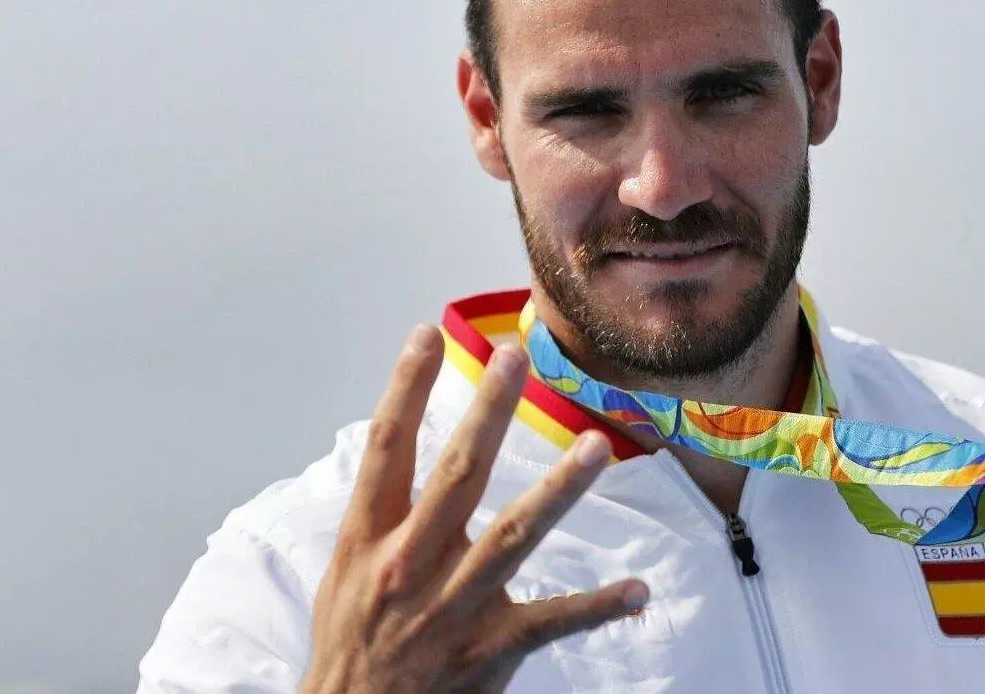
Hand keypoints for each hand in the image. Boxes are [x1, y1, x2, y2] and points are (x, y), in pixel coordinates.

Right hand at [300, 326, 648, 693]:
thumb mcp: (346, 570)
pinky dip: (597, 607)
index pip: (387, 448)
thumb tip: (400, 441)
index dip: (405, 388)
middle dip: (488, 412)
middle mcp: (410, 565)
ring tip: (595, 448)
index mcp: (369, 539)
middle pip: (456, 476)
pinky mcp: (488, 650)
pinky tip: (638, 590)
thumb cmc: (352, 641)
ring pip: (513, 537)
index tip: (428, 333)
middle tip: (517, 356)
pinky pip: (552, 622)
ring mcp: (453, 607)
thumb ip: (380, 511)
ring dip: (558, 491)